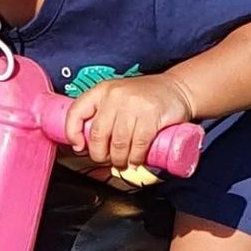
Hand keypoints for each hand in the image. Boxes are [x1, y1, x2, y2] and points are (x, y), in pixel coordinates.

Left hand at [63, 71, 193, 172]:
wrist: (177, 88)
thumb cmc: (146, 97)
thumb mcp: (119, 98)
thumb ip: (103, 114)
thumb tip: (86, 143)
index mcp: (102, 90)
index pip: (76, 112)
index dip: (72, 134)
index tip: (78, 146)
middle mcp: (115, 95)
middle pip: (98, 135)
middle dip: (101, 155)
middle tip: (108, 160)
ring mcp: (133, 104)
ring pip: (118, 144)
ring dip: (120, 160)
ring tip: (124, 162)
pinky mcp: (151, 115)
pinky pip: (138, 145)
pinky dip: (135, 158)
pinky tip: (136, 160)